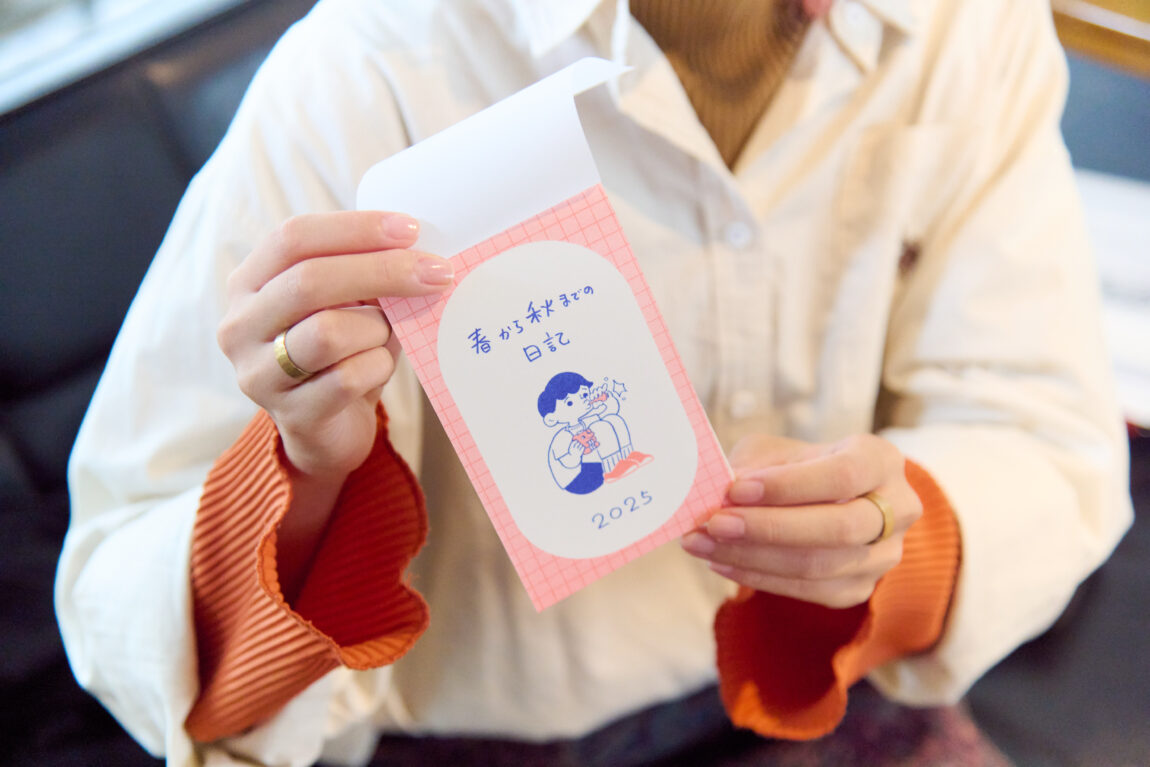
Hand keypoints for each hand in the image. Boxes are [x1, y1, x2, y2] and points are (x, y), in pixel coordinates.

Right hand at [217, 210, 452, 482]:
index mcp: (250, 282)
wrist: (329, 429)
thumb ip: (366, 270)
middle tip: (436, 272)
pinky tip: (380, 367)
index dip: (354, 228)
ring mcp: (259, 374)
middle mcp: (240, 325)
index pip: (293, 237)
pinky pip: (347, 379)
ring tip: (387, 335)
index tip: (410, 229)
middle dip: (382, 271)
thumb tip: (418, 247)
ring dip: (376, 329)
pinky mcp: (291, 415)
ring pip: (327, 333)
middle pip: (309, 281)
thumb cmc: (343, 352)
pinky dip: (378, 366)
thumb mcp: (348, 302)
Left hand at [681, 433, 921, 608]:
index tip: (734, 489)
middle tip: (714, 523)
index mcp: (880, 459)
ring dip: (752, 557)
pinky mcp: (860, 588)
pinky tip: (722, 562)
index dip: (788, 486)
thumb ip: (752, 468)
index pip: (842, 476)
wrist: (826, 501)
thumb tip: (715, 492)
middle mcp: (897, 509)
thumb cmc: (798, 469)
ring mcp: (883, 555)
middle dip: (769, 528)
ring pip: (819, 566)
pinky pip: (808, 591)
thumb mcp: (778, 453)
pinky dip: (758, 578)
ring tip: (703, 543)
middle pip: (839, 528)